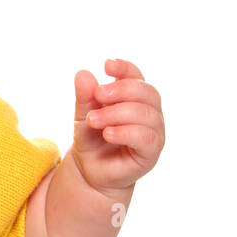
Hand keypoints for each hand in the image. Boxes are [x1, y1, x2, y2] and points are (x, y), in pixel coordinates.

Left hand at [72, 57, 164, 195]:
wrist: (90, 171)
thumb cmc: (92, 139)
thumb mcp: (83, 115)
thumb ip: (85, 97)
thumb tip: (83, 73)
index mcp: (136, 98)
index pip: (137, 77)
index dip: (125, 68)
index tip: (106, 65)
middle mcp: (150, 113)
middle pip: (146, 92)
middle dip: (121, 90)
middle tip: (97, 95)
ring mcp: (154, 132)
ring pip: (145, 114)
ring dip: (116, 113)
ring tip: (93, 120)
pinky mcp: (151, 153)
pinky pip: (146, 137)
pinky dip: (126, 132)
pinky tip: (107, 133)